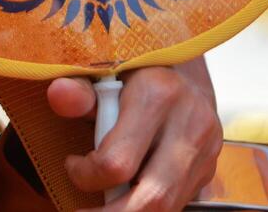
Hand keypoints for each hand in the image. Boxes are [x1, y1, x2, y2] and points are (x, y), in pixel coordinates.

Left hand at [49, 62, 222, 210]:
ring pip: (169, 206)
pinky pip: (178, 201)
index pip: (117, 163)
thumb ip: (80, 91)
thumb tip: (58, 94)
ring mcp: (206, 150)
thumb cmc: (131, 73)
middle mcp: (189, 124)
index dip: (85, 175)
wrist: (180, 71)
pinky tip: (129, 193)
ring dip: (130, 211)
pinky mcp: (209, 168)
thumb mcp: (103, 72)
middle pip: (152, 198)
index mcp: (158, 95)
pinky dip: (148, 205)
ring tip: (104, 202)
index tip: (72, 164)